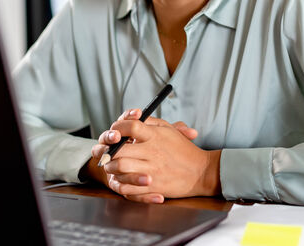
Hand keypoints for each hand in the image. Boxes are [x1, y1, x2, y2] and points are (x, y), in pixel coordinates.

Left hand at [90, 109, 220, 202]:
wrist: (200, 172)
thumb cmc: (184, 150)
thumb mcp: (169, 130)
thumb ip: (151, 122)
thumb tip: (133, 116)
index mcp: (156, 136)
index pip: (131, 126)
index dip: (118, 126)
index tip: (114, 131)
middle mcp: (152, 152)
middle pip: (120, 148)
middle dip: (107, 150)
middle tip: (103, 151)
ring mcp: (152, 170)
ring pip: (120, 167)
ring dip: (111, 167)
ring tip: (110, 166)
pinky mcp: (152, 186)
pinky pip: (128, 187)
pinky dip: (119, 183)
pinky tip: (119, 179)